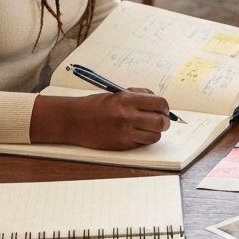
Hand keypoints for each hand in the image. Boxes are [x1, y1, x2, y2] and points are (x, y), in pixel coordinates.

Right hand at [32, 91, 169, 149]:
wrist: (73, 120)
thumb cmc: (95, 106)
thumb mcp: (117, 93)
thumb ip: (139, 96)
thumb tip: (159, 103)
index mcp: (127, 99)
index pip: (160, 103)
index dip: (164, 107)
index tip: (163, 109)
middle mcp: (127, 116)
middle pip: (161, 122)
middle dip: (164, 121)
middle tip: (160, 120)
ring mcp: (124, 132)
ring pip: (155, 136)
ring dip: (155, 132)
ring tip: (147, 128)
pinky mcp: (121, 145)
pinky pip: (143, 144)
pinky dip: (143, 139)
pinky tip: (136, 133)